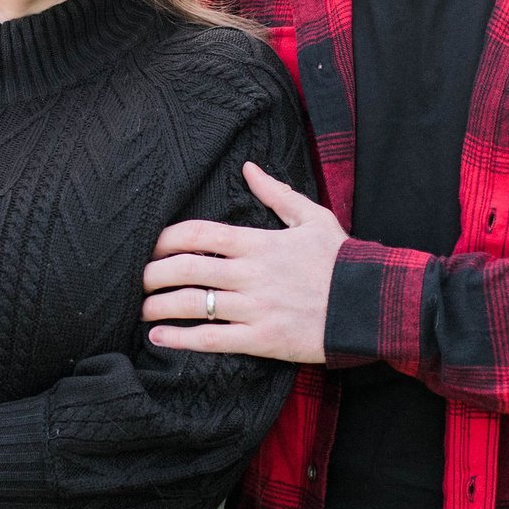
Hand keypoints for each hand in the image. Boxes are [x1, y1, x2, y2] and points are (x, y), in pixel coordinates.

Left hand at [141, 162, 343, 363]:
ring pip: (194, 304)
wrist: (372, 305)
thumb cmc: (342, 261)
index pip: (199, 234)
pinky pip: (213, 340)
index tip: (149, 245)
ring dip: (159, 307)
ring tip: (140, 309)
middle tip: (136, 279)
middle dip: (154, 273)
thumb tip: (248, 168)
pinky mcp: (263, 340)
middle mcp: (251, 274)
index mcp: (259, 242)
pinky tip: (158, 338)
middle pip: (187, 268)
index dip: (166, 239)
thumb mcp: (313, 218)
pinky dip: (181, 339)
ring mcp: (255, 308)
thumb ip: (277, 194)